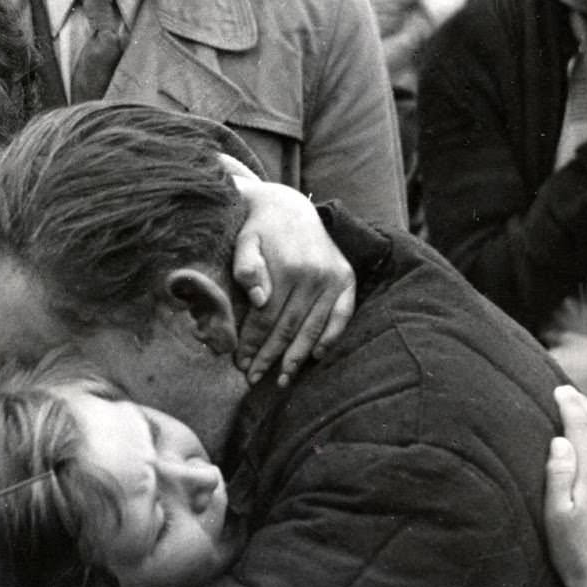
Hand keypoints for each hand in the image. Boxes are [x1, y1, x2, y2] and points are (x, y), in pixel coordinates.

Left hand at [223, 160, 355, 386]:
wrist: (289, 206)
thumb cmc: (259, 229)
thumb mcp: (244, 241)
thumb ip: (247, 267)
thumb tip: (258, 299)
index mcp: (288, 267)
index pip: (266, 318)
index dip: (252, 343)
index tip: (239, 363)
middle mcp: (315, 274)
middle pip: (289, 327)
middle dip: (269, 356)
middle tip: (254, 379)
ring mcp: (334, 278)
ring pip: (313, 327)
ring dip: (297, 357)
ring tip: (282, 379)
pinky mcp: (347, 278)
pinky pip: (342, 315)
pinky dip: (330, 337)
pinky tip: (316, 356)